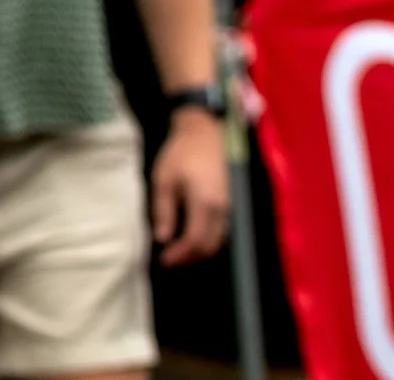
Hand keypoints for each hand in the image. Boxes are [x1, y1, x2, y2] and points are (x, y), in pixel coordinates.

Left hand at [152, 109, 230, 264]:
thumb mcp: (163, 179)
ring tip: (178, 251)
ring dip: (199, 250)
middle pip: (210, 246)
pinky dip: (208, 239)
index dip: (180, 255)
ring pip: (219, 240)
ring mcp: (230, 206)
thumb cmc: (181, 153)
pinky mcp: (231, 203)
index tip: (164, 260)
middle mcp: (223, 209)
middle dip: (190, 257)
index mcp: (205, 203)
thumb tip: (162, 238)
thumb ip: (163, 211)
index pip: (195, 241)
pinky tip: (192, 236)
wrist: (205, 132)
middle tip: (170, 259)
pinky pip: (222, 230)